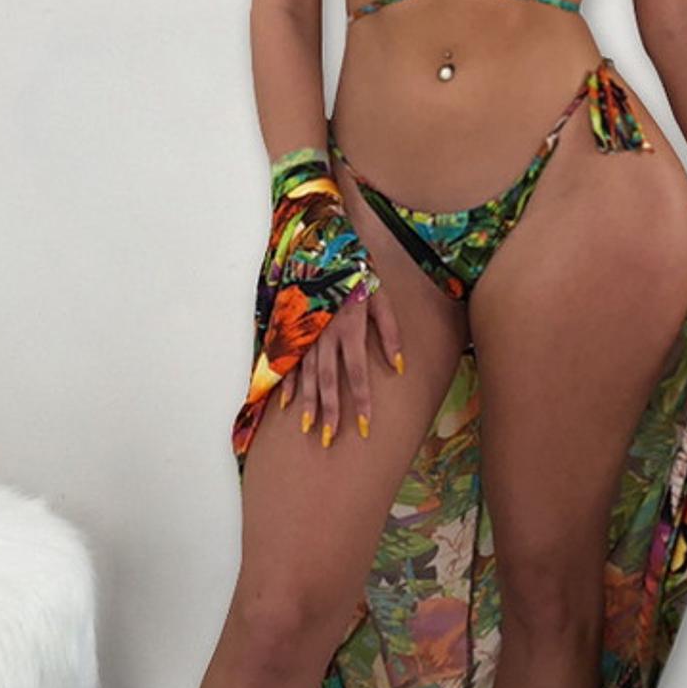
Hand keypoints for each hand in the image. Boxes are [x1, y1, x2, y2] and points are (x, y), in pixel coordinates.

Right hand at [280, 269, 404, 446]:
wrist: (325, 247)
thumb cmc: (358, 273)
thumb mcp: (381, 298)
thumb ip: (390, 333)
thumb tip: (398, 366)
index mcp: (349, 329)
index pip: (357, 374)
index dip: (362, 402)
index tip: (366, 427)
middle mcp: (325, 335)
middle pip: (329, 381)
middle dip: (330, 412)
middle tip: (330, 440)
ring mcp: (306, 333)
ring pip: (307, 375)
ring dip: (308, 404)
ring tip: (309, 428)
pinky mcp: (294, 329)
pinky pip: (290, 361)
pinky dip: (288, 383)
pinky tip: (288, 403)